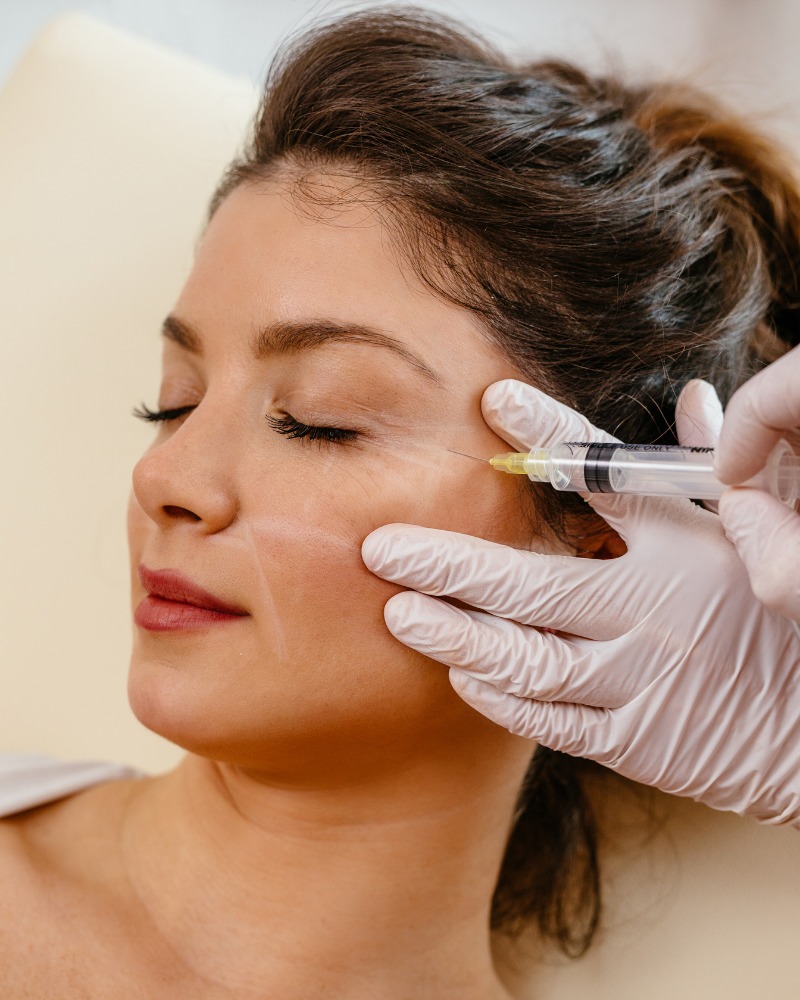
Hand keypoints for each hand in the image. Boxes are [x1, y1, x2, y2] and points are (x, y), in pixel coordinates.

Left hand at [362, 379, 799, 824]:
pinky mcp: (633, 737)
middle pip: (528, 583)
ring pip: (523, 656)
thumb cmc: (777, 614)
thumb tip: (692, 398)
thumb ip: (708, 471)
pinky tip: (457, 674)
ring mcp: (638, 676)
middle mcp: (650, 606)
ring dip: (453, 635)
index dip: (548, 436)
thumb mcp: (758, 533)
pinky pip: (548, 716)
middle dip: (445, 563)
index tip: (494, 401)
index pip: (607, 477)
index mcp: (682, 545)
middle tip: (380, 549)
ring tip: (398, 613)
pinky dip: (497, 695)